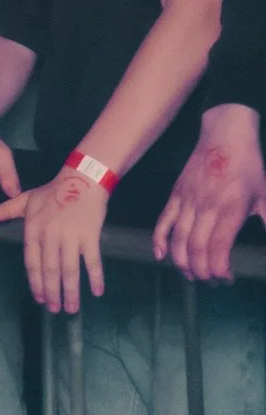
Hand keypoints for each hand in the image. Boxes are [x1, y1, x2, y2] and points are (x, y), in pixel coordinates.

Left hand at [21, 166, 109, 314]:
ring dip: (70, 291)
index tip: (39, 299)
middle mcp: (50, 234)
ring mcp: (71, 235)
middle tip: (54, 310)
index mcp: (34, 228)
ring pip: (69, 269)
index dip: (35, 282)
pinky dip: (95, 277)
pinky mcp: (90, 235)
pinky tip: (96, 293)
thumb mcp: (25, 199)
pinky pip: (92, 260)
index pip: (32, 261)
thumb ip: (4, 210)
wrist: (81, 179)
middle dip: (51, 292)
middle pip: (50, 269)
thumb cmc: (52, 191)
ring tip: (71, 308)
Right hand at [154, 105, 265, 281]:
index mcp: (231, 209)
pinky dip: (159, 240)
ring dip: (183, 263)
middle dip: (202, 272)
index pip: (218, 248)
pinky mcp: (176, 193)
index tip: (227, 279)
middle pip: (196, 248)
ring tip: (193, 276)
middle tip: (212, 282)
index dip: (219, 269)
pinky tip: (161, 256)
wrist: (226, 132)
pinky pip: (163, 220)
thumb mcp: (265, 197)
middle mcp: (206, 206)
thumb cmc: (249, 166)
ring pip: (178, 239)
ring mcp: (187, 199)